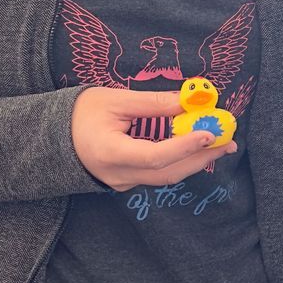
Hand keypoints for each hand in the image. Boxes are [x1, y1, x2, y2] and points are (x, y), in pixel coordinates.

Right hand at [70, 88, 238, 190]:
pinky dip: (181, 161)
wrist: (53, 137)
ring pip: (166, 177)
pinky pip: (158, 175)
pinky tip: (197, 148)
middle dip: (202, 157)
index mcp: (110, 153)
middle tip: (229, 140)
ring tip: (221, 144)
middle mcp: (118, 175)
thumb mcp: (114, 100)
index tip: (209, 132)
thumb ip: (152, 103)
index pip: (155, 156)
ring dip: (196, 161)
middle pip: (168, 173)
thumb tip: (187, 101)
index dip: (184, 146)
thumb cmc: (81, 113)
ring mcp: (123, 183)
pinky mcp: (127, 182)